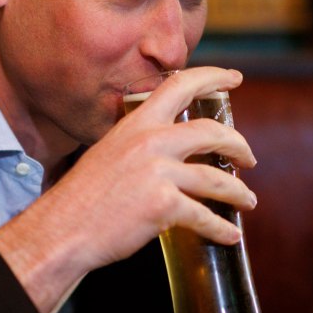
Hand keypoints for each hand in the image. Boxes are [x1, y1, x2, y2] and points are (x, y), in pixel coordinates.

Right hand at [0, 67, 257, 312]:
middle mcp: (150, 142)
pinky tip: (229, 235)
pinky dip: (221, 229)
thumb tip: (168, 154)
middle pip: (211, 133)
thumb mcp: (108, 153)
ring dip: (239, 192)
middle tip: (249, 158)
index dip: (212, 77)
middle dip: (239, 145)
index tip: (235, 78)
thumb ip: (138, 146)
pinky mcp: (164, 204)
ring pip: (216, 179)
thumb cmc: (83, 198)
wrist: (64, 228)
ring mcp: (158, 172)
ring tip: (248, 201)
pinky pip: (204, 216)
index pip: (180, 86)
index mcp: (135, 125)